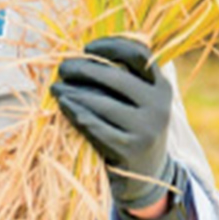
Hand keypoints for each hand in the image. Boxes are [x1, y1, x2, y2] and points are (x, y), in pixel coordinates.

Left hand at [50, 36, 175, 211]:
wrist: (148, 173)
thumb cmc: (133, 125)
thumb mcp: (139, 99)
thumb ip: (123, 74)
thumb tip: (83, 50)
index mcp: (162, 86)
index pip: (138, 54)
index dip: (111, 45)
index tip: (87, 48)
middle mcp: (159, 105)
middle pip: (116, 77)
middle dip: (83, 69)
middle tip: (62, 69)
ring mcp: (147, 129)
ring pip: (102, 102)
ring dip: (73, 93)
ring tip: (56, 88)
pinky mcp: (130, 149)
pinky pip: (95, 126)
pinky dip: (76, 114)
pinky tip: (63, 106)